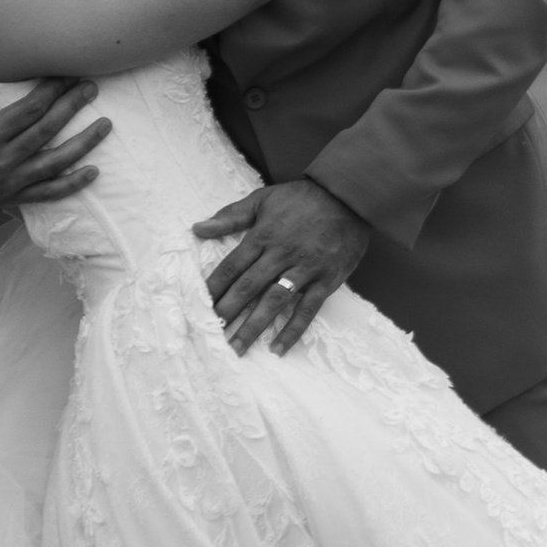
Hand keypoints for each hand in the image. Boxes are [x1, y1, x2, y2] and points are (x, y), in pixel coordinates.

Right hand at [0, 51, 108, 219]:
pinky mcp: (13, 198)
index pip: (29, 109)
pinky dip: (72, 185)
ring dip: (83, 143)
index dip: (52, 90)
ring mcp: (10, 181)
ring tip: (105, 125)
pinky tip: (93, 172)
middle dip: (72, 107)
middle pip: (47, 130)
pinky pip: (48, 193)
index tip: (68, 74)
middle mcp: (2, 159)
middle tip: (91, 88)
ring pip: (55, 162)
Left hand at [192, 174, 368, 353]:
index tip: (196, 306)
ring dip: (253, 327)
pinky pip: (307, 310)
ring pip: (274, 302)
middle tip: (209, 333)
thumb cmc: (303, 198)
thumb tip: (197, 228)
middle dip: (227, 311)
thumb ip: (231, 216)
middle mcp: (281, 254)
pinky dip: (293, 330)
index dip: (214, 287)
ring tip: (235, 348)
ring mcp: (305, 269)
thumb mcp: (263, 199)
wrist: (349, 197)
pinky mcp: (326, 280)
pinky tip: (277, 348)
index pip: (232, 266)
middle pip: (248, 287)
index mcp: (264, 235)